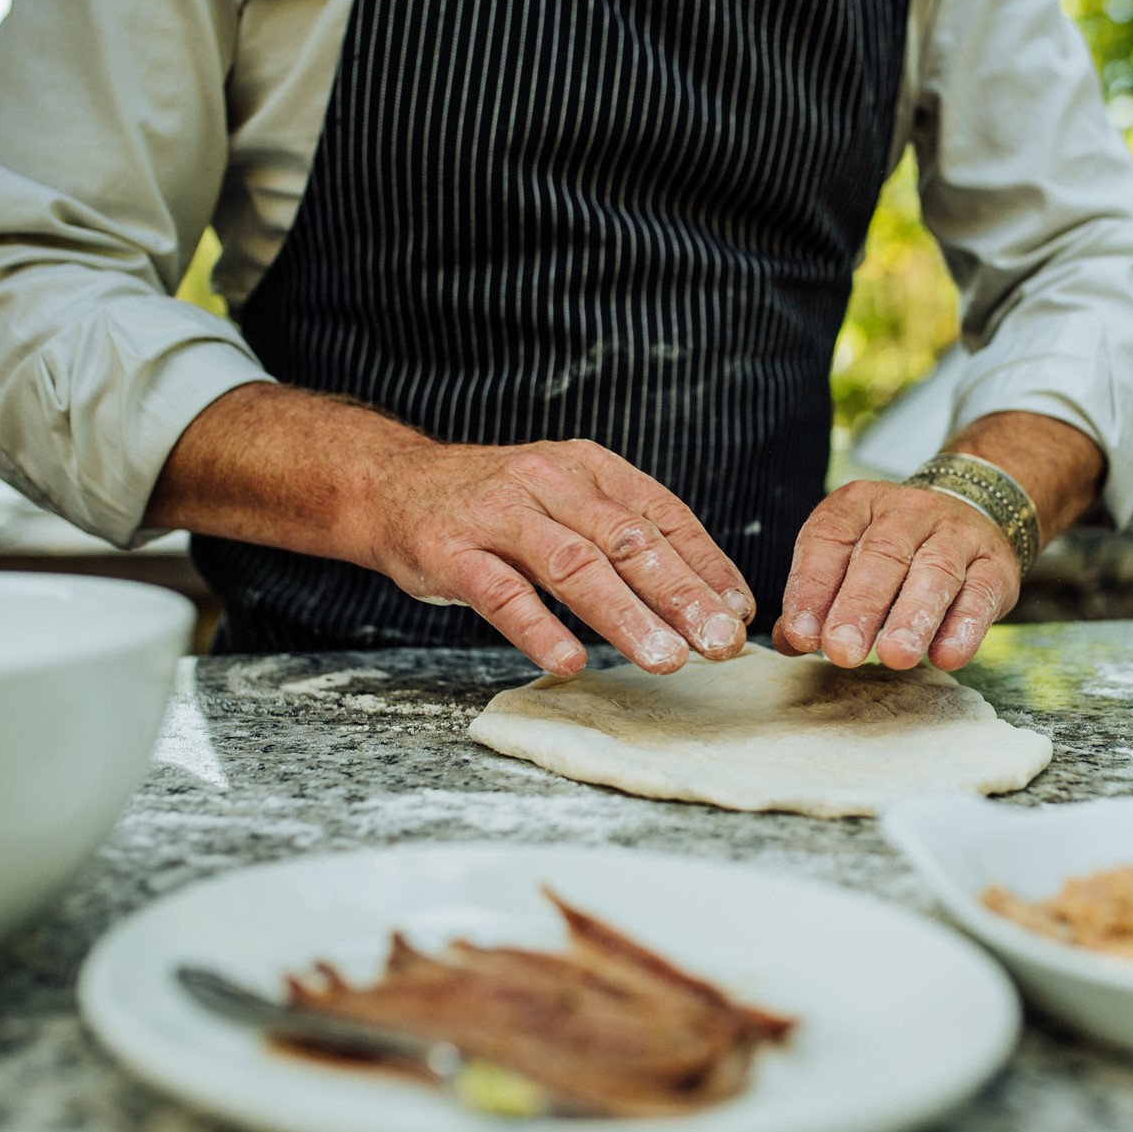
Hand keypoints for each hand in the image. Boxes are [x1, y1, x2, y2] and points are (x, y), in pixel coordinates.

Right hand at [147, 387, 751, 675]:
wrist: (391, 485)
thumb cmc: (498, 507)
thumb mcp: (568, 502)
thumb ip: (629, 538)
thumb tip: (713, 599)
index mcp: (590, 468)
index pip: (663, 515)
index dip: (706, 565)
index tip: (740, 615)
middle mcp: (549, 481)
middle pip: (627, 540)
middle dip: (681, 594)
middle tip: (720, 644)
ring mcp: (498, 514)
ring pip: (573, 565)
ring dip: (624, 615)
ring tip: (665, 660)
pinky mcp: (451, 550)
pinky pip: (501, 593)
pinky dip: (539, 628)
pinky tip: (571, 663)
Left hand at [771, 480, 1018, 672]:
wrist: (972, 513)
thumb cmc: (897, 549)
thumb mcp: (850, 557)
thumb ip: (818, 597)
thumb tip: (791, 640)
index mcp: (860, 503)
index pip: (829, 539)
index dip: (812, 588)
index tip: (801, 635)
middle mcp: (908, 510)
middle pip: (881, 556)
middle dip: (859, 607)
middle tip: (842, 651)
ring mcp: (956, 533)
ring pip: (934, 572)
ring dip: (913, 617)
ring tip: (895, 656)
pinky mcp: (995, 563)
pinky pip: (980, 592)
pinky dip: (964, 627)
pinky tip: (946, 657)